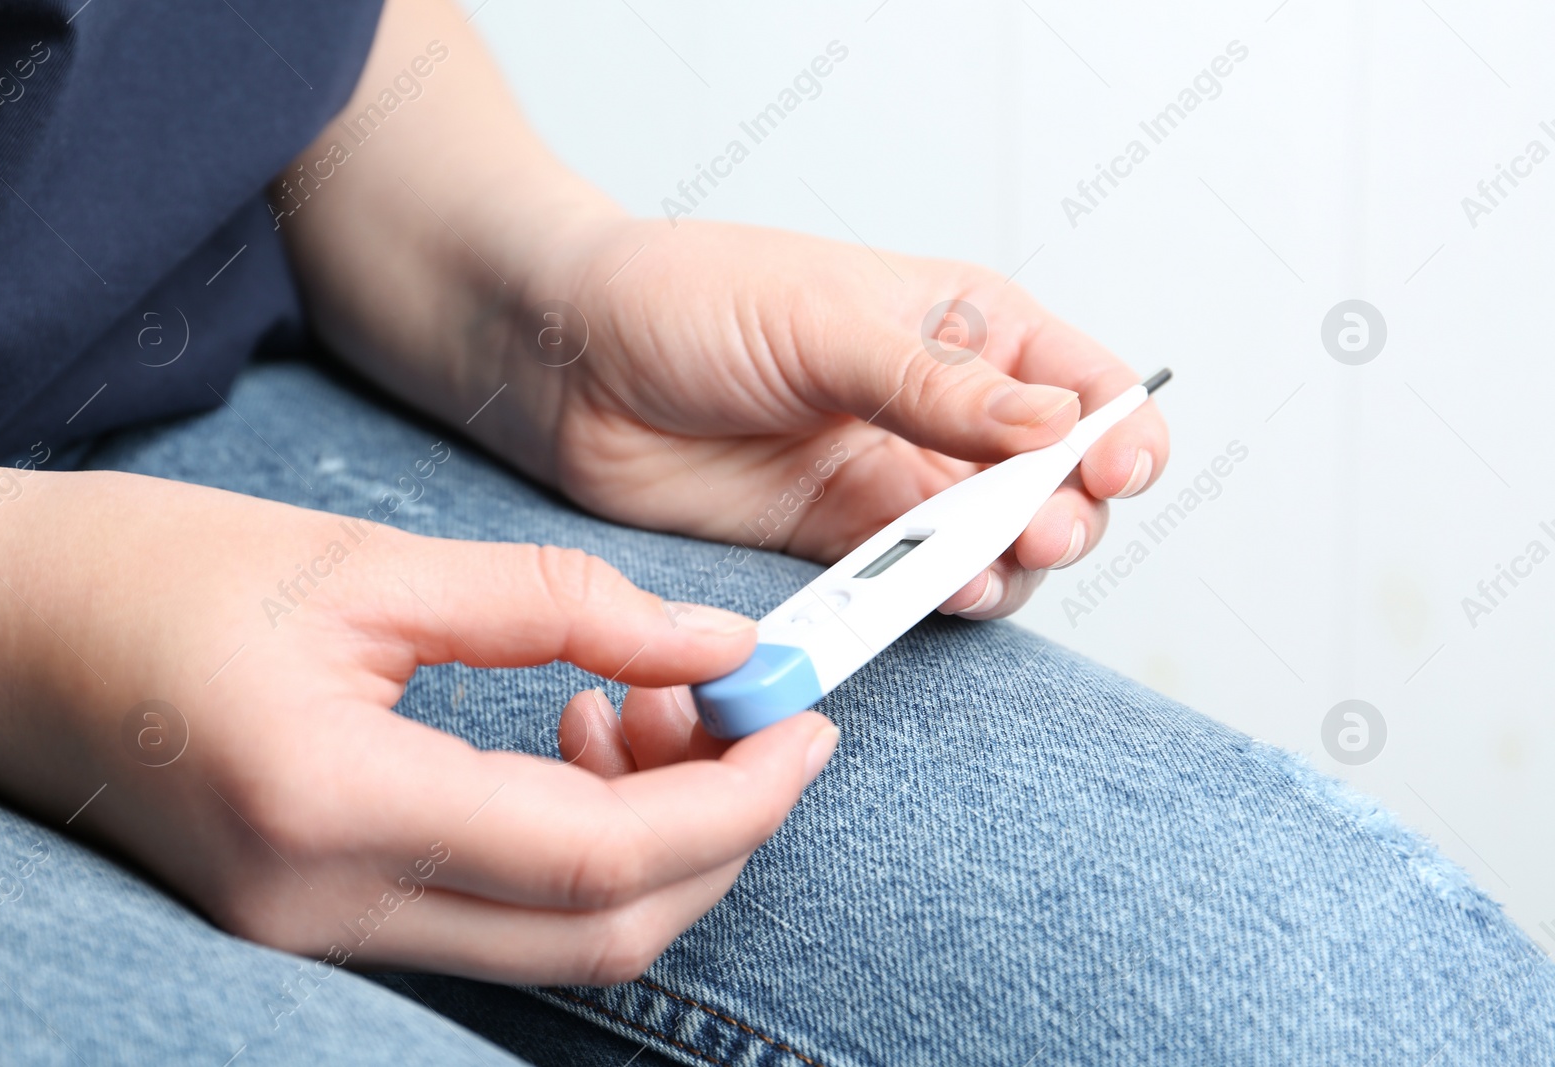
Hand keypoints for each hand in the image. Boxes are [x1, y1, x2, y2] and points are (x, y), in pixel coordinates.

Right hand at [0, 462, 837, 983]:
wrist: (5, 634)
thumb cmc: (158, 576)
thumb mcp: (374, 566)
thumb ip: (564, 608)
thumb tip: (718, 643)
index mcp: (332, 803)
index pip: (597, 856)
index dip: (734, 801)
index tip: (806, 727)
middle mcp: (324, 907)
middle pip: (600, 931)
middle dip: (718, 832)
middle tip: (759, 719)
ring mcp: (315, 937)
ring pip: (559, 941)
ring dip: (650, 840)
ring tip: (649, 706)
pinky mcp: (317, 924)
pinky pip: (498, 920)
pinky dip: (575, 849)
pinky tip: (576, 739)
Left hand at [495, 218, 1169, 618]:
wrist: (571, 363)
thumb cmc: (685, 299)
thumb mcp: (822, 323)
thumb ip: (936, 386)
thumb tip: (1054, 427)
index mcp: (961, 324)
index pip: (1081, 382)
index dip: (1119, 430)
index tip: (1115, 470)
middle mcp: (941, 406)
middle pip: (1054, 480)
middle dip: (1066, 511)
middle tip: (1040, 530)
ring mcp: (891, 477)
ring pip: (994, 544)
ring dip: (1009, 565)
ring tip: (985, 569)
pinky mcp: (837, 539)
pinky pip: (915, 582)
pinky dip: (939, 598)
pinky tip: (939, 595)